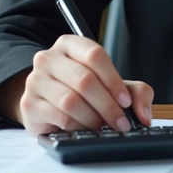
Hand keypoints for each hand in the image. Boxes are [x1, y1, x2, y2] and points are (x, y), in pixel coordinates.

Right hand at [15, 34, 154, 135]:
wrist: (46, 102)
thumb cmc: (81, 89)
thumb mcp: (111, 84)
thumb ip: (135, 92)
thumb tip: (144, 115)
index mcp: (70, 44)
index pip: (95, 55)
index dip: (113, 80)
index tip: (125, 101)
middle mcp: (49, 58)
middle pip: (84, 80)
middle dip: (108, 105)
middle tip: (121, 122)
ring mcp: (36, 80)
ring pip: (70, 100)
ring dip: (93, 118)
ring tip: (104, 127)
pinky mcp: (29, 104)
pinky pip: (58, 117)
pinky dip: (77, 126)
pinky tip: (85, 128)